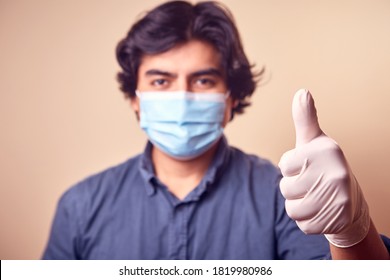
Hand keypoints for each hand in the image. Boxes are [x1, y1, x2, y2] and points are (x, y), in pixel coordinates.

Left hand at [278, 89, 369, 247]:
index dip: (290, 168)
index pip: (283, 165)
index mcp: (326, 150)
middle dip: (293, 188)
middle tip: (311, 184)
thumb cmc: (323, 166)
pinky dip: (308, 221)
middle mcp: (336, 172)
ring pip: (293, 209)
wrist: (350, 199)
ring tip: (314, 197)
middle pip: (286, 188)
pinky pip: (303, 225)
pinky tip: (321, 211)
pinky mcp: (338, 219)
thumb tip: (302, 91)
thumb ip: (305, 118)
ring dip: (298, 206)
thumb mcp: (313, 140)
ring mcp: (339, 197)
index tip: (305, 165)